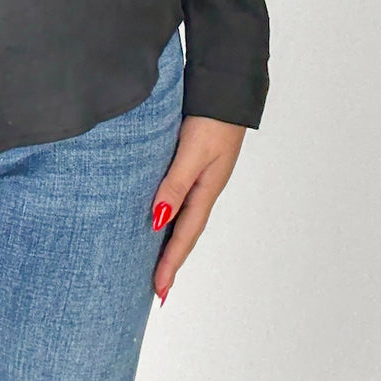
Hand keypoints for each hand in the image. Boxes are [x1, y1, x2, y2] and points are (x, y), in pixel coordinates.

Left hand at [150, 115, 245, 302]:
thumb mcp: (193, 152)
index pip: (184, 235)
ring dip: (170, 239)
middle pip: (185, 232)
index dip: (171, 262)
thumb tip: (157, 219)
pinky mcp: (194, 162)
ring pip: (182, 216)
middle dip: (171, 260)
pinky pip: (179, 197)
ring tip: (155, 261)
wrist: (226, 89)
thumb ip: (176, 184)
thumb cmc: (212, 120)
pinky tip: (159, 216)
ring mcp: (200, 176)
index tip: (159, 290)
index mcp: (206, 190)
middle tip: (158, 288)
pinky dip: (170, 214)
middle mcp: (203, 188)